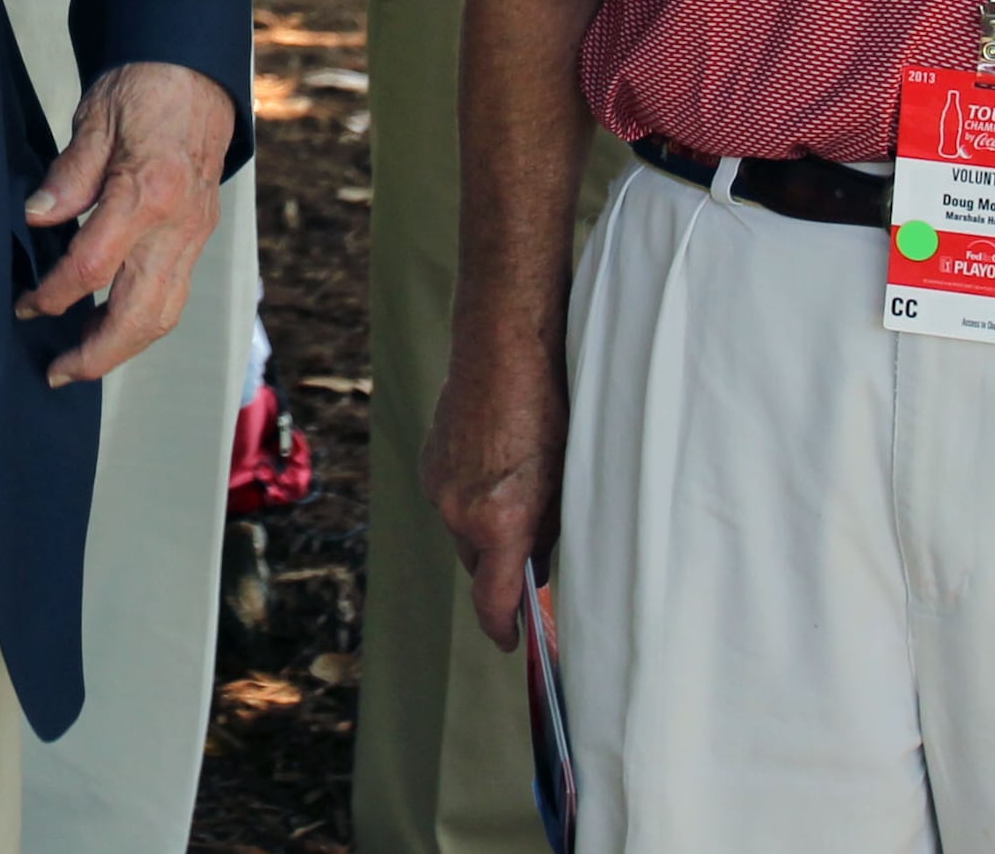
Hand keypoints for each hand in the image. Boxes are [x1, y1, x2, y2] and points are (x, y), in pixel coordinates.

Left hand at [17, 61, 234, 388]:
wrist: (195, 70)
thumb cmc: (144, 87)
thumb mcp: (94, 120)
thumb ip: (68, 177)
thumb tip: (36, 218)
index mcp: (146, 192)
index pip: (94, 266)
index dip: (55, 294)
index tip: (28, 305)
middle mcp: (178, 223)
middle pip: (141, 315)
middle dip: (97, 354)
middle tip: (58, 372)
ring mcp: (195, 232)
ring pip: (165, 314)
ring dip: (122, 347)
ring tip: (82, 358)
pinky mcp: (199, 234)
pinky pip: (175, 294)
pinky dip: (143, 321)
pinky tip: (112, 323)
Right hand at [426, 323, 567, 651]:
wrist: (503, 350)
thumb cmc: (549, 412)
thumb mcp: (565, 482)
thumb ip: (547, 530)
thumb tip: (537, 558)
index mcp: (500, 525)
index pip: (493, 601)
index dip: (503, 629)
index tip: (513, 643)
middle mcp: (460, 513)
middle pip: (478, 563)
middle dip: (502, 564)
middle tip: (536, 546)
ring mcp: (439, 485)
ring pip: (463, 527)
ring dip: (486, 523)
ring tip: (520, 487)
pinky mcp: (429, 460)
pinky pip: (451, 496)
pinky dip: (471, 493)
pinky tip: (496, 464)